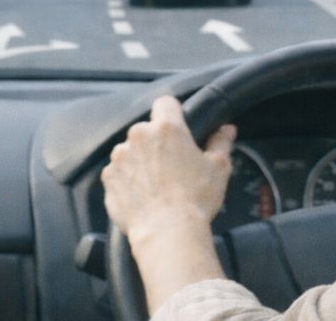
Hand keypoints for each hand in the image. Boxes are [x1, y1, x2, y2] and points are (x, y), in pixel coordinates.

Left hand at [101, 95, 236, 246]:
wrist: (167, 233)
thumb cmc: (195, 199)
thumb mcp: (218, 168)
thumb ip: (221, 143)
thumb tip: (227, 130)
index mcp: (167, 128)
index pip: (166, 103)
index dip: (173, 113)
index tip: (178, 128)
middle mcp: (139, 136)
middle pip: (147, 129)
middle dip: (156, 142)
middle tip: (171, 165)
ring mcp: (120, 157)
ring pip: (130, 151)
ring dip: (139, 161)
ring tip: (155, 185)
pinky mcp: (108, 178)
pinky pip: (118, 172)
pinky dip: (127, 180)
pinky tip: (142, 196)